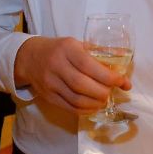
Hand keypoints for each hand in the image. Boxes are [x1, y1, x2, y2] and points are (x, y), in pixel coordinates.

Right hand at [13, 35, 130, 113]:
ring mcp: (51, 83)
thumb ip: (97, 51)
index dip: (108, 76)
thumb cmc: (58, 49)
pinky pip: (70, 107)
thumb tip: (123, 58)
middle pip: (82, 85)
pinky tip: (94, 106)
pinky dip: (86, 110)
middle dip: (103, 92)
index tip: (123, 82)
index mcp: (67, 49)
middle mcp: (57, 66)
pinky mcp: (48, 96)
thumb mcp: (76, 44)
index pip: (88, 65)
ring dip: (96, 103)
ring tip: (104, 99)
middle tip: (112, 91)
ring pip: (76, 99)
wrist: (29, 57)